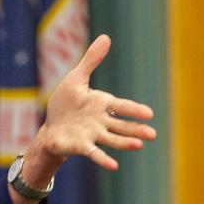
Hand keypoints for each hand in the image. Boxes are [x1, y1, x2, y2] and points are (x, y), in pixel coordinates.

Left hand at [31, 34, 155, 172]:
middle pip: (121, 126)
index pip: (121, 106)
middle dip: (136, 129)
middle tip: (153, 134)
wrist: (50, 128)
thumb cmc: (65, 104)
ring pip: (112, 139)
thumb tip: (106, 37)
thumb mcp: (76, 79)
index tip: (149, 113)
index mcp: (102, 104)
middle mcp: (101, 122)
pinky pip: (94, 153)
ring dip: (125, 143)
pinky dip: (104, 159)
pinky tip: (115, 166)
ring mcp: (92, 135)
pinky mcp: (81, 146)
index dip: (134, 110)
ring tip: (139, 145)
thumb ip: (91, 60)